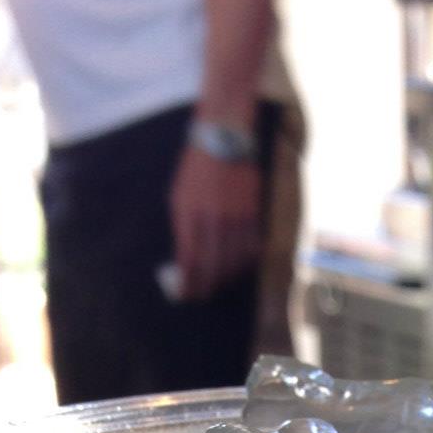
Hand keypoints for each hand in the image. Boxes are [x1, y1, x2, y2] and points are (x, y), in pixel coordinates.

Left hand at [168, 143, 262, 300]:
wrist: (224, 137)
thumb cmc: (197, 169)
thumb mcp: (180, 195)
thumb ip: (182, 227)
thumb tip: (184, 260)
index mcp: (190, 213)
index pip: (189, 261)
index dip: (189, 283)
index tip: (187, 294)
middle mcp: (213, 218)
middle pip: (212, 266)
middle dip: (207, 286)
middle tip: (204, 295)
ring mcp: (235, 217)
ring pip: (233, 261)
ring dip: (226, 277)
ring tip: (220, 284)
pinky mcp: (253, 213)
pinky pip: (251, 248)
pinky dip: (245, 263)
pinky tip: (240, 267)